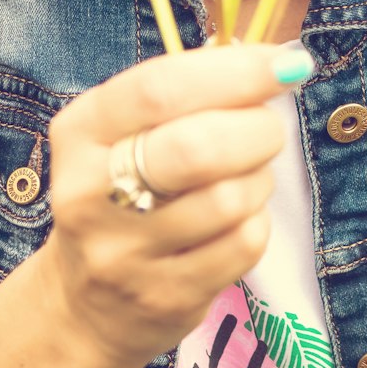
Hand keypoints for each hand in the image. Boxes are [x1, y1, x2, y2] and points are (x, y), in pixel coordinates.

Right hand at [42, 44, 311, 367]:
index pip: (160, 89)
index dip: (234, 71)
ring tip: (246, 177)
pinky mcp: (164, 296)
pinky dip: (257, 222)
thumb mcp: (125, 133)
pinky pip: (243, 245)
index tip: (285, 63)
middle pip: (197, 147)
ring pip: (230, 199)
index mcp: (81, 132)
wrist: (85, 304)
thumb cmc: (124, 193)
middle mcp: (89, 192)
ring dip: (259, 178)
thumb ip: (188, 93)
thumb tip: (277, 63)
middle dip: (257, 129)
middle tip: (268, 128)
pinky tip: (238, 219)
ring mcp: (125, 253)